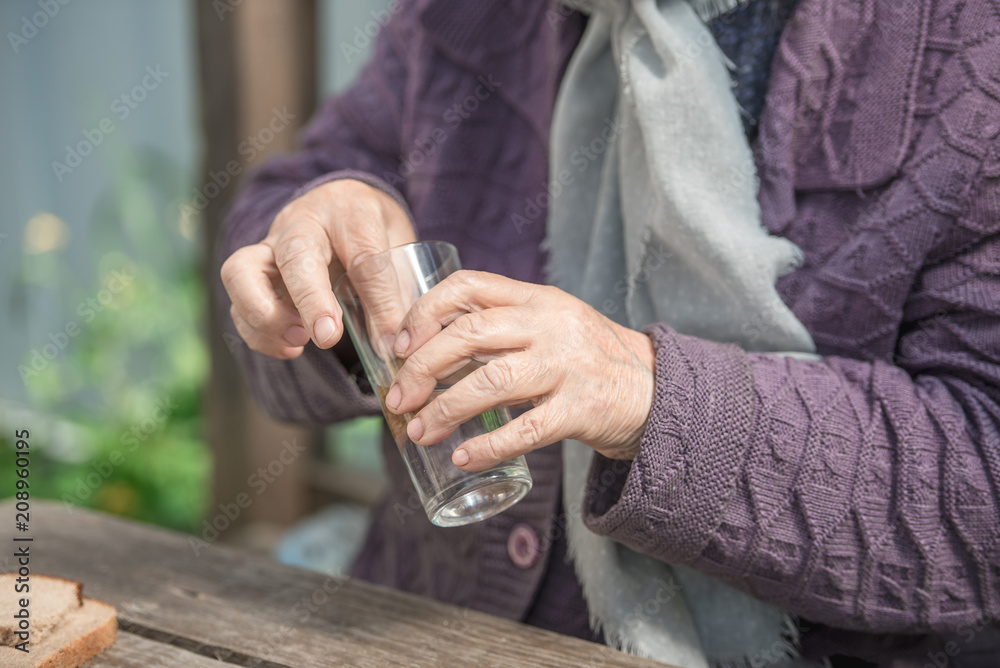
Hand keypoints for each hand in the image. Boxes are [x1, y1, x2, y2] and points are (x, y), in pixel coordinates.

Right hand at [221, 179, 415, 358]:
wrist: (339, 204)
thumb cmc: (372, 229)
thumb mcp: (398, 247)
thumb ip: (396, 290)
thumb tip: (393, 347)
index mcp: (350, 211)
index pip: (365, 256)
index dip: (376, 301)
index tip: (386, 340)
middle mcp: (302, 222)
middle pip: (295, 255)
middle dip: (309, 300)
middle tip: (327, 337)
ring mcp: (269, 245)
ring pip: (242, 272)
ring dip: (267, 316)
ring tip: (301, 341)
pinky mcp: (251, 271)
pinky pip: (238, 302)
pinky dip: (258, 332)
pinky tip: (292, 346)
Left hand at [384, 270, 655, 470]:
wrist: (656, 390)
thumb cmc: (588, 359)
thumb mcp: (549, 326)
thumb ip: (499, 329)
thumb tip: (426, 352)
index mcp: (537, 299)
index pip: (468, 286)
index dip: (425, 312)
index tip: (400, 345)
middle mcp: (551, 325)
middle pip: (470, 334)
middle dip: (422, 368)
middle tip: (399, 399)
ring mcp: (568, 366)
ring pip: (491, 382)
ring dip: (445, 410)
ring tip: (419, 432)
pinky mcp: (582, 409)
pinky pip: (526, 430)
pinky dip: (488, 446)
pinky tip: (463, 457)